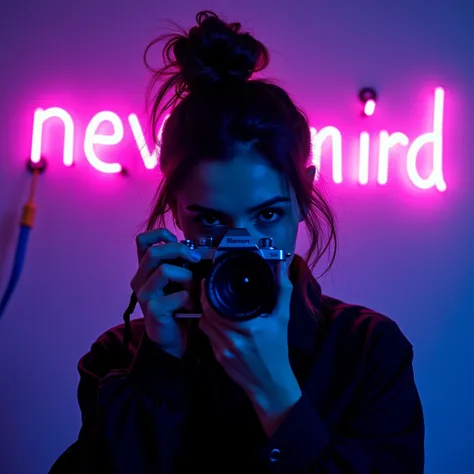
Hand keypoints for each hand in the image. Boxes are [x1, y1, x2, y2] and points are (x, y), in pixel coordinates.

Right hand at [130, 228, 201, 358]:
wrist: (171, 338)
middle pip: (154, 252)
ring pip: (165, 271)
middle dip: (179, 250)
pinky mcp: (153, 311)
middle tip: (196, 259)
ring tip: (193, 289)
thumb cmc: (176, 306)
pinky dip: (190, 298)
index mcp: (145, 269)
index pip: (143, 241)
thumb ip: (181, 264)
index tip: (178, 241)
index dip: (161, 235)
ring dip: (186, 277)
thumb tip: (199, 250)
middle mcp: (140, 280)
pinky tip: (190, 307)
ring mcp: (144, 295)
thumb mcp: (177, 280)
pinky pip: (178, 295)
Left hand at [198, 261, 300, 410]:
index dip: (208, 292)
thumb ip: (282, 291)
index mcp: (248, 327)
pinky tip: (216, 321)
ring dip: (205, 313)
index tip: (209, 281)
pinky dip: (210, 326)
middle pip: (207, 313)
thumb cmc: (278, 351)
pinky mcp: (218, 358)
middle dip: (204, 299)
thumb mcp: (282, 319)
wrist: (271, 384)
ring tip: (210, 303)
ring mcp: (223, 350)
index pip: (217, 306)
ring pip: (204, 324)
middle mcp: (233, 339)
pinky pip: (208, 336)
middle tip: (207, 288)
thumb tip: (283, 267)